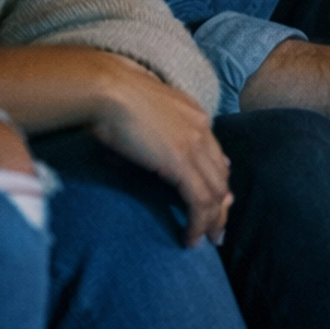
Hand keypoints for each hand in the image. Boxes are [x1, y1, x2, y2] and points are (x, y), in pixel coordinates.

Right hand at [89, 61, 233, 245]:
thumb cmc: (112, 94)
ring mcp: (194, 146)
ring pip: (216, 193)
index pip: (216, 155)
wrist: (107, 88)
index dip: (218, 180)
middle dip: (222, 205)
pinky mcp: (181, 164)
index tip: (216, 201)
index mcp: (195, 114)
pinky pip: (200, 202)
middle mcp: (202, 129)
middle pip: (222, 176)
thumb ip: (160, 123)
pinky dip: (199, 223)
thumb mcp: (144, 107)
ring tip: (208, 240)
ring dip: (214, 221)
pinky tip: (191, 238)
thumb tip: (161, 143)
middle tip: (217, 228)